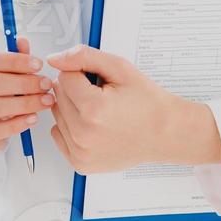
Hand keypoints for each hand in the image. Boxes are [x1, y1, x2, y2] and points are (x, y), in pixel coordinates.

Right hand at [0, 38, 55, 155]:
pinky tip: (32, 119)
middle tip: (45, 85)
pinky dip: (15, 125)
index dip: (14, 61)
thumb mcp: (2, 71)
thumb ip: (13, 57)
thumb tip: (22, 41)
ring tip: (44, 102)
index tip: (38, 65)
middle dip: (22, 83)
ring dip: (22, 104)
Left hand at [45, 46, 220, 172]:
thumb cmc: (147, 102)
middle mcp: (84, 134)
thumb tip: (54, 59)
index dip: (82, 74)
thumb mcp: (119, 67)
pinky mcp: (80, 163)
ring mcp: (81, 152)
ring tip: (100, 112)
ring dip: (73, 108)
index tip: (101, 82)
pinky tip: (93, 126)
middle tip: (103, 97)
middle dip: (77, 90)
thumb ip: (83, 56)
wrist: (166, 133)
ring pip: (57, 114)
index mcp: (93, 109)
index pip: (64, 77)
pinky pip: (59, 134)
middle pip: (58, 96)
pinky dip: (71, 127)